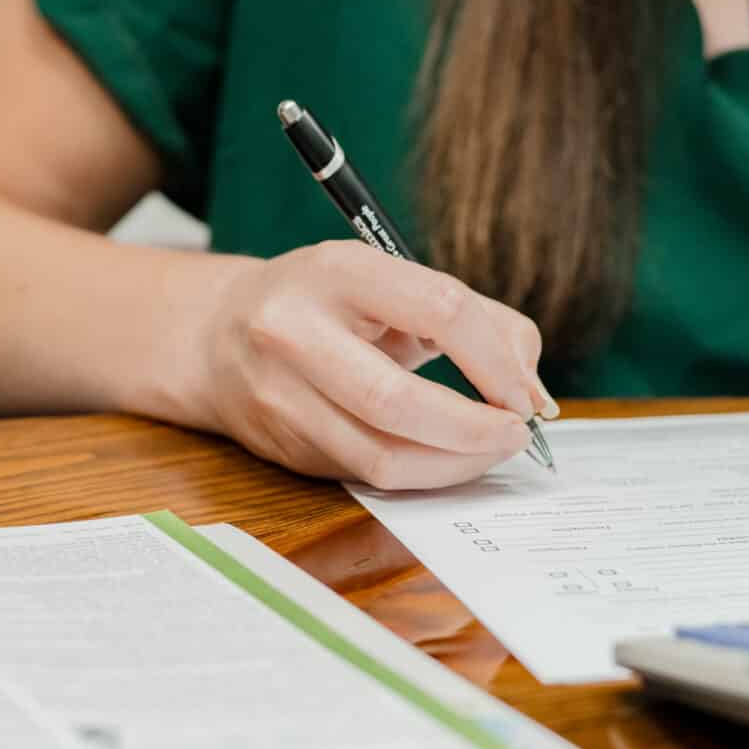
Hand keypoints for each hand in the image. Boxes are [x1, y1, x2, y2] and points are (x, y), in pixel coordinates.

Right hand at [181, 242, 552, 488]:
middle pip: (399, 402)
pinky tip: (446, 460)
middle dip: (475, 430)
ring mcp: (280, 396)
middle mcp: (294, 332)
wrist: (215, 336)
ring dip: (453, 465)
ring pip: (382, 458)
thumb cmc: (327, 304)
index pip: (439, 310)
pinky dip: (421, 475)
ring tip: (489, 452)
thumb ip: (478, 320)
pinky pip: (366, 477)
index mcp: (336, 271)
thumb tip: (533, 391)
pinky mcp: (283, 448)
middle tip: (515, 435)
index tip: (525, 392)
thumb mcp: (393, 281)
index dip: (496, 361)